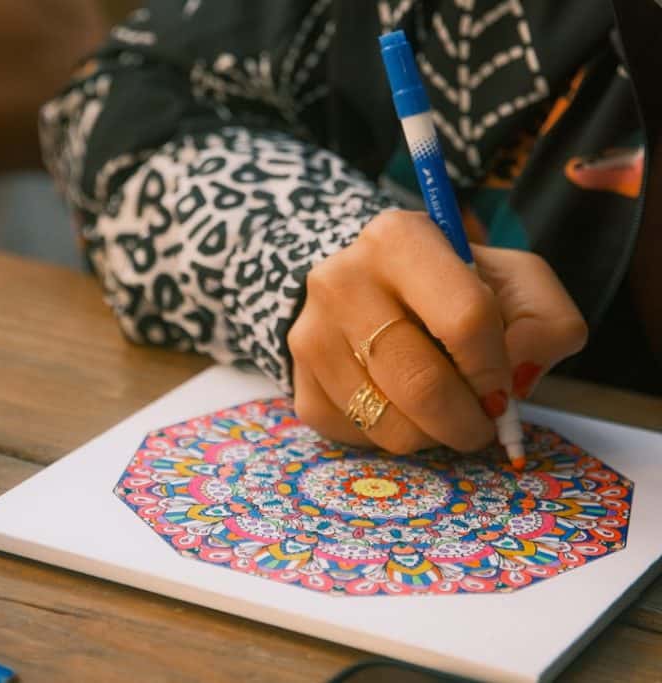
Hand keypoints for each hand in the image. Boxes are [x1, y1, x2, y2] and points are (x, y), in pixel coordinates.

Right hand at [287, 210, 587, 453]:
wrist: (374, 292)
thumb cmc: (455, 288)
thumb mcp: (517, 283)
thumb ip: (547, 323)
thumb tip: (516, 379)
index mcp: (399, 239)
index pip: (465, 319)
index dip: (495, 369)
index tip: (502, 387)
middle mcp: (341, 280)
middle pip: (421, 382)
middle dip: (467, 421)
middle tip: (482, 424)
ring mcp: (311, 333)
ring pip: (388, 421)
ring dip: (432, 436)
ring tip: (442, 414)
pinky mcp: (299, 383)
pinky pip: (357, 437)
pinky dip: (393, 438)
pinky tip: (401, 408)